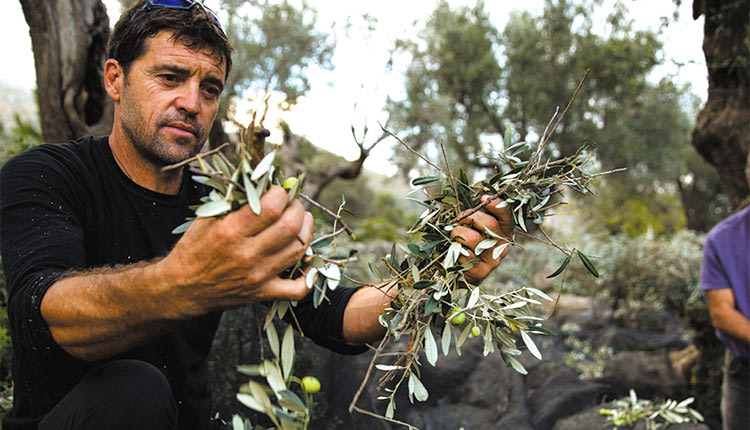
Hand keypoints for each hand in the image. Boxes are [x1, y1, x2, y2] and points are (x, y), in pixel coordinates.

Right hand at [159, 185, 313, 315]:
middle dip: (298, 209)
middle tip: (293, 204)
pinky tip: (308, 261)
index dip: (281, 194)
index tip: (278, 191)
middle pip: (291, 227)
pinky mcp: (263, 293)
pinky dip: (309, 277)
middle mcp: (246, 254)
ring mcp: (257, 276)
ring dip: (306, 231)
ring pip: (298, 250)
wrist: (181, 288)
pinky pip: (297, 290)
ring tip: (302, 221)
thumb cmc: (194, 249)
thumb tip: (260, 179)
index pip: (271, 206)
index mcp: (230, 231)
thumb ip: (233, 199)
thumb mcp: (206, 218)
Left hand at [450, 195, 511, 284]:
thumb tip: (476, 201)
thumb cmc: (470, 245)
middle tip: (459, 219)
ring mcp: (493, 259)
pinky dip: (457, 250)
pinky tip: (457, 253)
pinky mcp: (481, 271)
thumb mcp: (477, 229)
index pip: (507, 215)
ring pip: (474, 238)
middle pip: (489, 224)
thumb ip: (478, 217)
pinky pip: (466, 255)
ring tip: (454, 236)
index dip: (497, 204)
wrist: (466, 274)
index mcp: (504, 232)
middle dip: (470, 217)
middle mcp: (502, 245)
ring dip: (458, 233)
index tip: (483, 198)